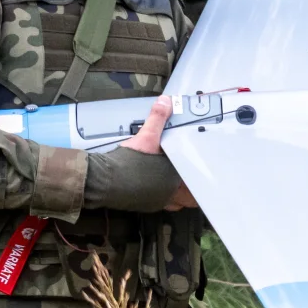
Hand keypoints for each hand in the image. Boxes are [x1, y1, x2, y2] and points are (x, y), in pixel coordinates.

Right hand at [119, 95, 196, 209]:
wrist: (105, 180)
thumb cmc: (128, 163)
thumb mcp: (146, 135)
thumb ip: (158, 118)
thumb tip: (165, 102)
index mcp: (175, 178)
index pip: (195, 184)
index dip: (200, 180)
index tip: (202, 175)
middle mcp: (168, 194)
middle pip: (188, 199)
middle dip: (189, 191)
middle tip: (188, 182)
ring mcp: (155, 202)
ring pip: (173, 203)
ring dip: (174, 195)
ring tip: (172, 184)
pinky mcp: (142, 205)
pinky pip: (157, 204)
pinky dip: (157, 196)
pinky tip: (151, 187)